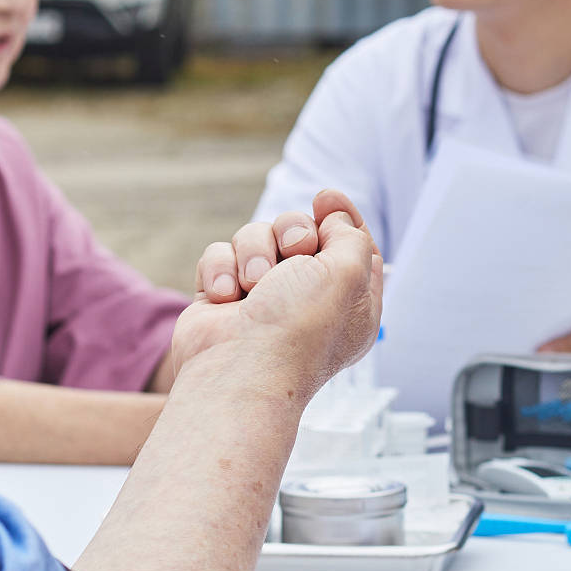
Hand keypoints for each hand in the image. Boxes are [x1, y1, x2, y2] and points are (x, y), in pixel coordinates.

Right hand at [169, 190, 382, 398]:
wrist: (238, 370)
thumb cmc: (298, 330)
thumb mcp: (350, 272)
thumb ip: (350, 235)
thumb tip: (332, 218)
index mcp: (348, 299)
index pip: (350, 242)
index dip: (340, 216)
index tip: (326, 199)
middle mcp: (306, 298)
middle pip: (300, 230)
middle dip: (293, 232)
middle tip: (293, 253)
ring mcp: (262, 297)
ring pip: (256, 237)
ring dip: (255, 253)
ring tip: (253, 286)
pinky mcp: (222, 298)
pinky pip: (220, 255)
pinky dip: (221, 270)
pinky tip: (226, 299)